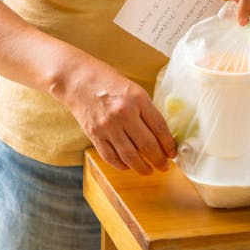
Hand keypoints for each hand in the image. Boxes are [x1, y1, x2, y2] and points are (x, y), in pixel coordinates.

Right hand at [61, 57, 176, 175]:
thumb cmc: (106, 80)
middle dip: (159, 160)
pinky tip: (128, 166)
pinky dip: (121, 165)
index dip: (169, 144)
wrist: (76, 78)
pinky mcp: (94, 134)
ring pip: (130, 156)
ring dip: (142, 168)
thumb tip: (159, 134)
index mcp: (137, 98)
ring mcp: (108, 126)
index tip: (173, 153)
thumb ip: (144, 109)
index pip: (159, 127)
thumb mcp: (132, 88)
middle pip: (147, 145)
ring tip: (149, 171)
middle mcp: (124, 113)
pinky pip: (111, 157)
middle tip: (164, 166)